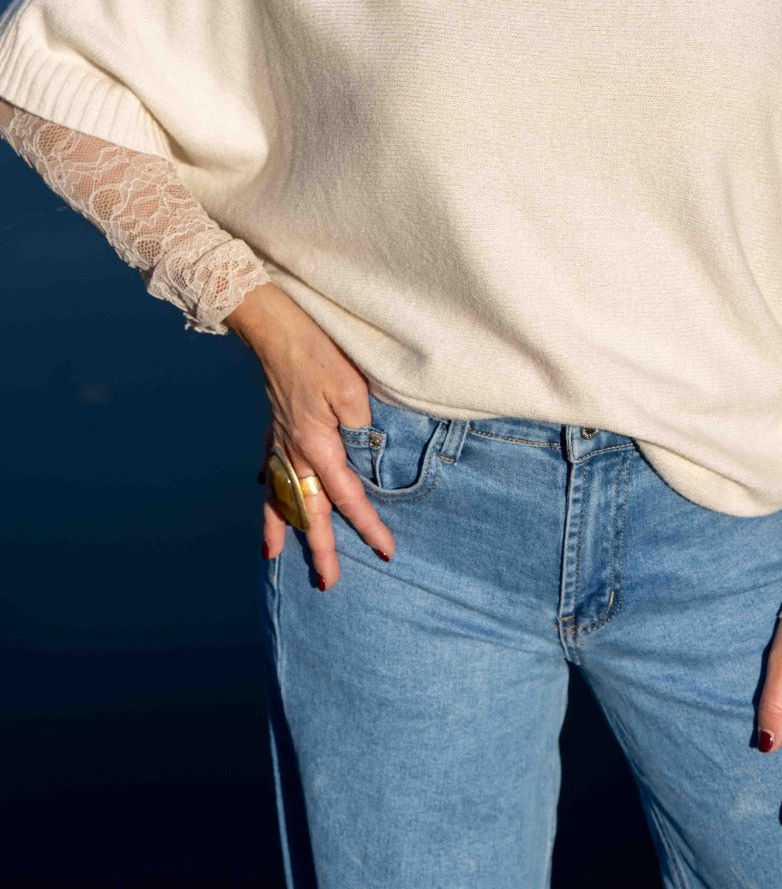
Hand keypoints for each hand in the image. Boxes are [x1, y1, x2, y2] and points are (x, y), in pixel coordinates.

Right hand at [224, 282, 395, 586]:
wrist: (277, 328)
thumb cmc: (319, 353)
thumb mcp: (352, 389)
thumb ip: (363, 426)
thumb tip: (370, 452)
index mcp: (318, 446)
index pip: (348, 497)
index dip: (368, 526)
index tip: (386, 551)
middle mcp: (294, 452)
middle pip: (308, 510)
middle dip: (319, 548)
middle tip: (328, 584)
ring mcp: (280, 441)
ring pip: (279, 496)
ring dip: (280, 527)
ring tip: (274, 556)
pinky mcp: (274, 427)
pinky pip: (269, 468)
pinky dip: (267, 489)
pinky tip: (264, 496)